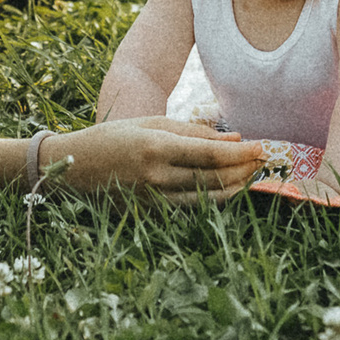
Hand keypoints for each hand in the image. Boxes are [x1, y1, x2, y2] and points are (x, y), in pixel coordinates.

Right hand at [41, 117, 262, 204]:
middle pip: (213, 179)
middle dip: (244, 170)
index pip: (211, 154)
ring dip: (235, 189)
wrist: (75, 168)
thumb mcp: (151, 124)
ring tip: (252, 176)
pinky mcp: (151, 215)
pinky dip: (213, 201)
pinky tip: (227, 190)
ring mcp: (153, 200)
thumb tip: (236, 139)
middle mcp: (156, 177)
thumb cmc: (114, 137)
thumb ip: (194, 131)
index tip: (261, 146)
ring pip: (207, 199)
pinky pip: (191, 209)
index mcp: (156, 147)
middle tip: (263, 160)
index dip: (241, 153)